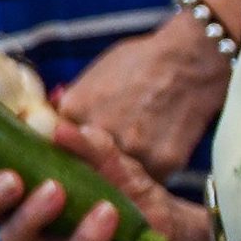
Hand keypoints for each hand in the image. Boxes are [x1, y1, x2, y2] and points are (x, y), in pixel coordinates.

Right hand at [0, 118, 218, 240]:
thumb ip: (81, 139)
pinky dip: (88, 234)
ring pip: (16, 240)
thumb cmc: (120, 180)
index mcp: (18, 181)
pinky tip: (106, 214)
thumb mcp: (104, 149)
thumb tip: (52, 127)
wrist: (163, 220)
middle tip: (12, 178)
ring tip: (58, 191)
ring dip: (32, 214)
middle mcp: (22, 214)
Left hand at [55, 22, 232, 174]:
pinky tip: (150, 160)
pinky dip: (146, 177)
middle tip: (99, 164)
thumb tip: (49, 129)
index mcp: (75, 110)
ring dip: (119, 176)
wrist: (191, 58)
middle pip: (85, 168)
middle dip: (88, 168)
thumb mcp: (93, 75)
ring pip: (116, 180)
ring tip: (129, 162)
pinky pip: (147, 182)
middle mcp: (100, 134)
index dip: (63, 153)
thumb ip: (70, 105)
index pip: (55, 147)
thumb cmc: (140, 61)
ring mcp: (132, 151)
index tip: (67, 156)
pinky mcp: (163, 164)